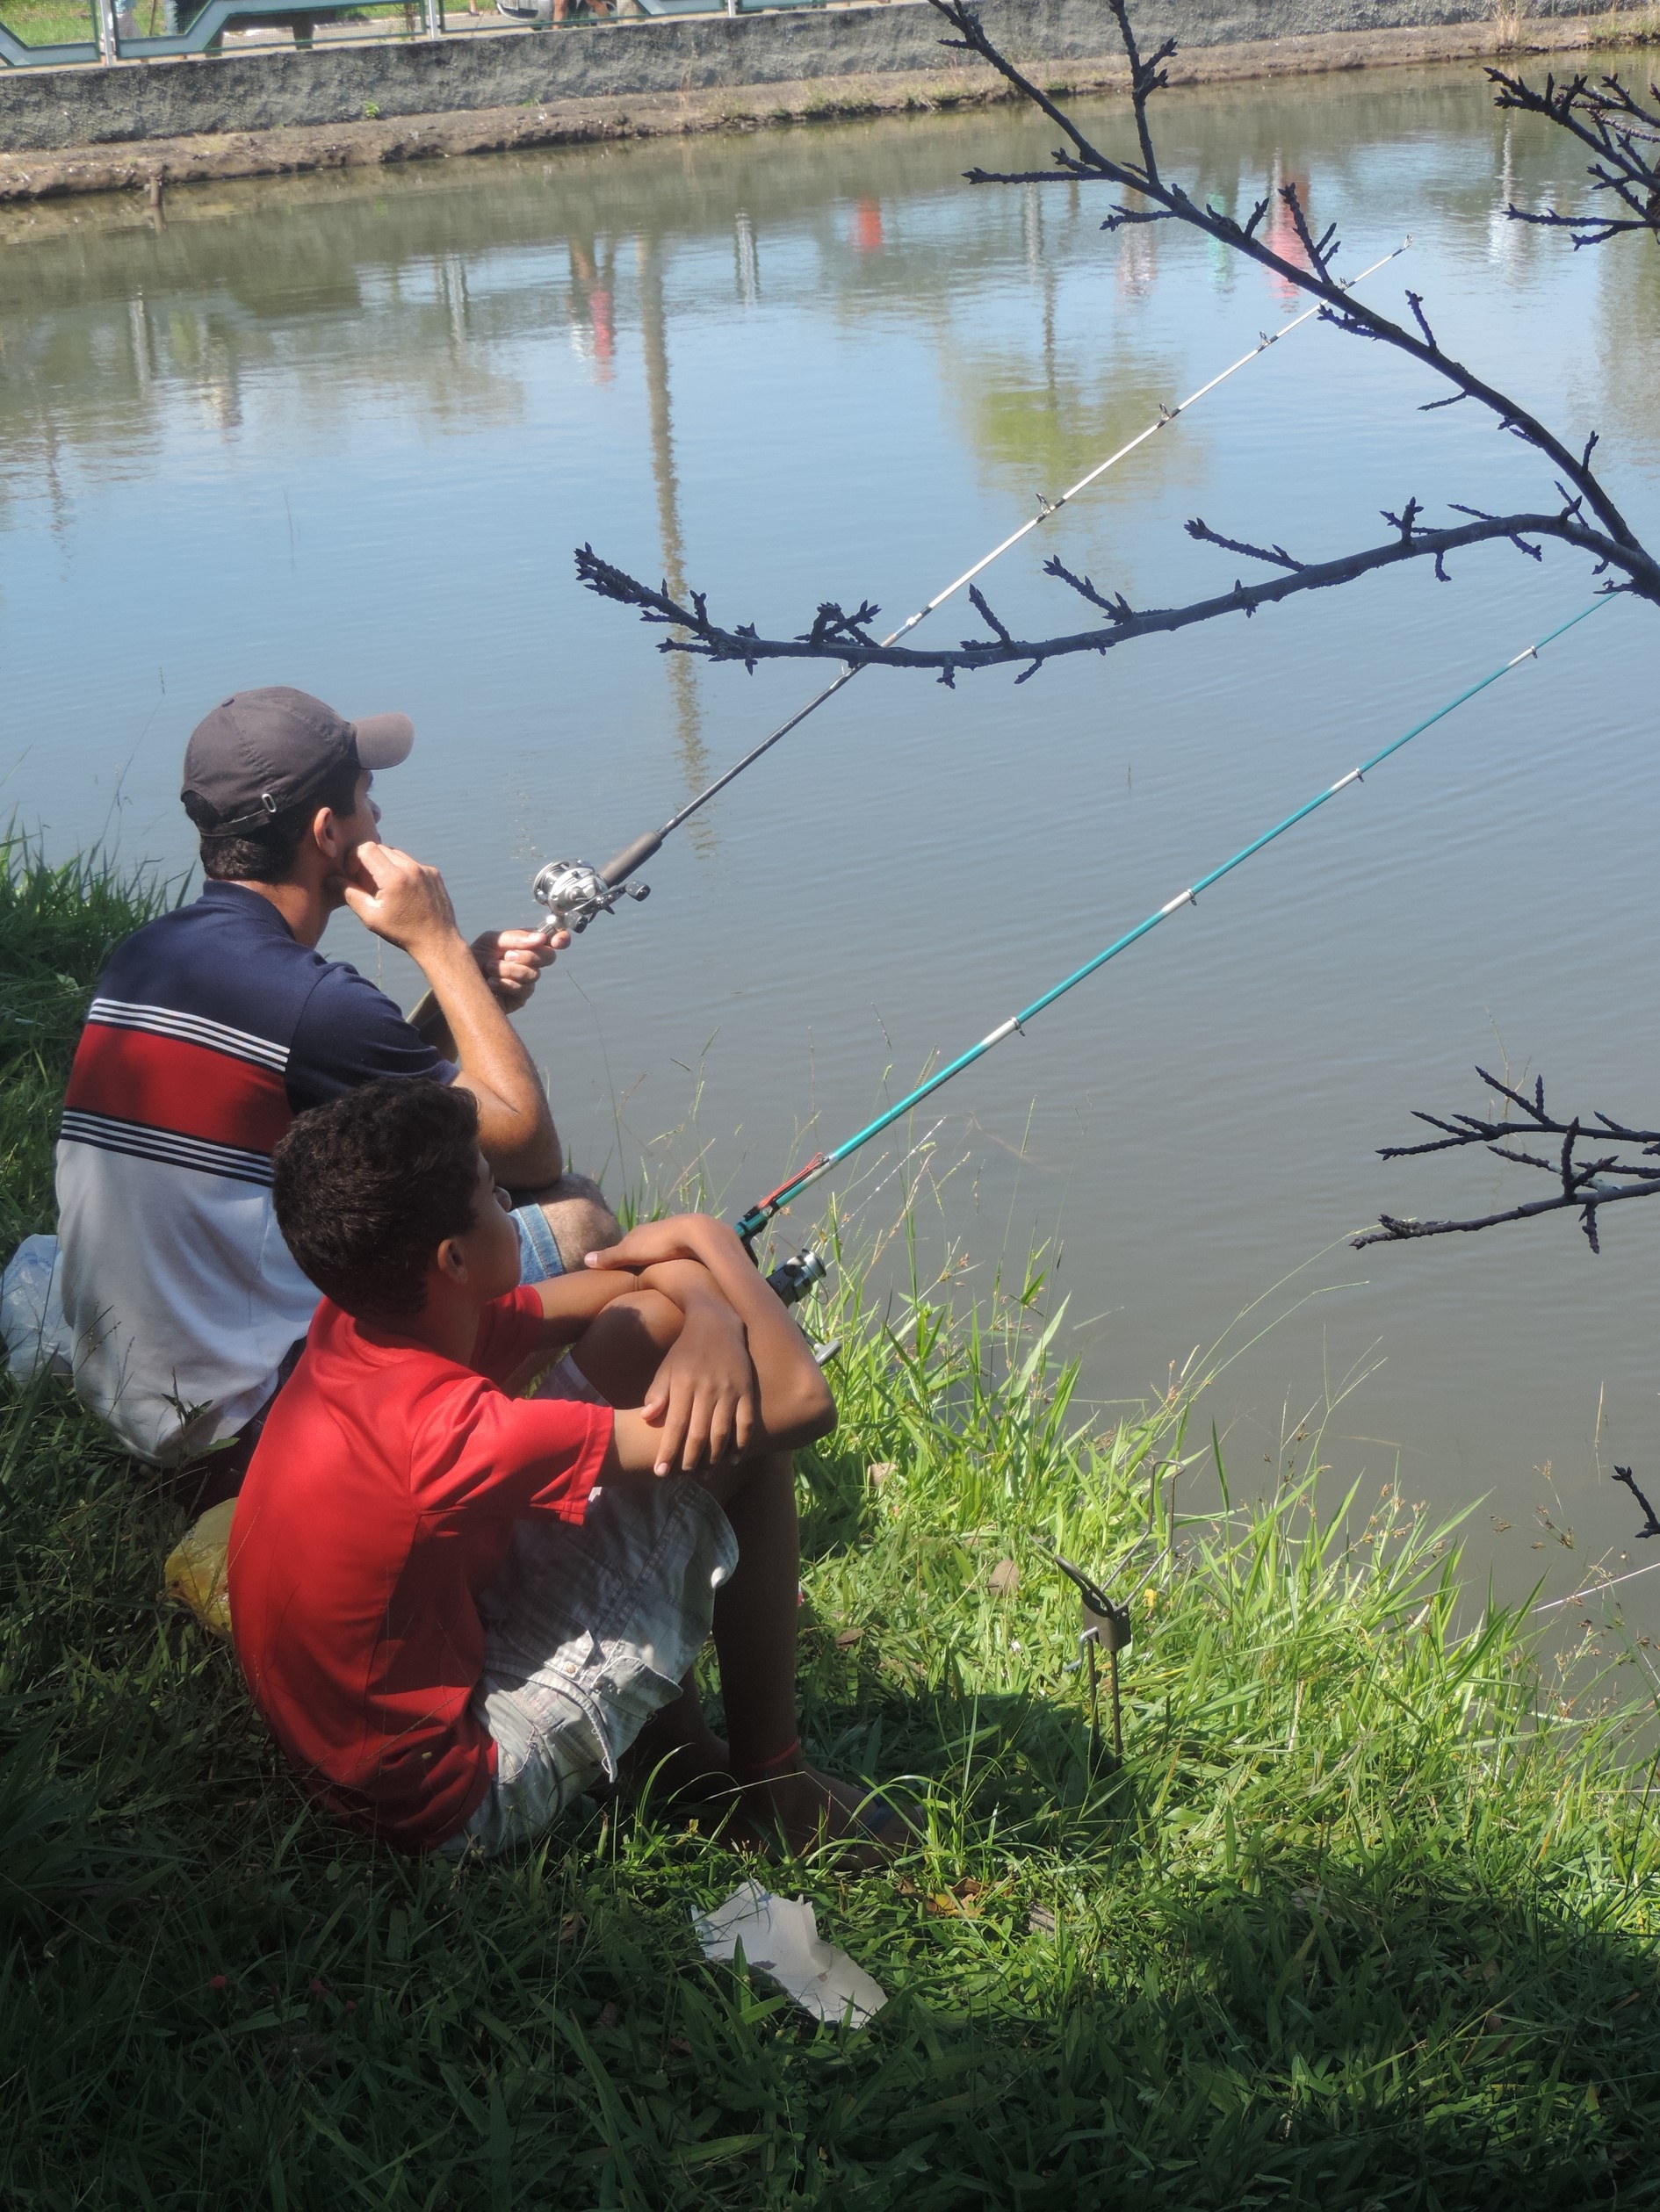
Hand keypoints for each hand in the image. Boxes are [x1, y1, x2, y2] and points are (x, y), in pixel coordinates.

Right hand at [343, 843, 461, 960]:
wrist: (437, 941)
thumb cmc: (402, 932)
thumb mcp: (371, 916)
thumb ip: (350, 894)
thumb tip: (331, 879)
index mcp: (393, 877)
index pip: (366, 849)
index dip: (354, 857)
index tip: (352, 873)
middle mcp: (411, 868)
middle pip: (381, 849)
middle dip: (368, 861)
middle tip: (366, 882)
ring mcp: (425, 869)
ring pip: (397, 854)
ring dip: (385, 865)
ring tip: (384, 888)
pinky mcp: (434, 873)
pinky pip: (412, 863)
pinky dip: (402, 871)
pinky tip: (402, 892)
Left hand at [470, 927, 567, 1011]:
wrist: (459, 982)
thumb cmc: (474, 959)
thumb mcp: (491, 941)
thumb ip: (515, 937)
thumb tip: (541, 939)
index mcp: (525, 945)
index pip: (550, 941)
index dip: (560, 939)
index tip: (559, 940)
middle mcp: (530, 962)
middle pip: (548, 957)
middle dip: (528, 955)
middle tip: (507, 956)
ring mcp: (527, 981)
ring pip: (533, 973)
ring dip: (509, 970)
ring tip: (490, 968)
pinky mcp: (521, 997)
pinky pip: (523, 989)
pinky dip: (505, 983)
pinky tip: (491, 983)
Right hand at [585, 1215, 729, 1273]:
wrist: (695, 1233)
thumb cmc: (659, 1243)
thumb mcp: (630, 1252)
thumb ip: (610, 1257)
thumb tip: (585, 1259)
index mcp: (638, 1233)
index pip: (623, 1246)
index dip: (618, 1259)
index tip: (616, 1274)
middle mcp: (653, 1232)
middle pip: (641, 1249)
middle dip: (637, 1261)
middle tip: (633, 1279)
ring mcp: (670, 1237)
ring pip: (657, 1252)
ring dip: (654, 1262)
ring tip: (652, 1279)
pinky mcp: (686, 1245)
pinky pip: (673, 1257)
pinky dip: (669, 1264)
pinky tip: (672, 1274)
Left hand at [641, 1303, 757, 1473]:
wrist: (717, 1322)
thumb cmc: (686, 1349)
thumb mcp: (667, 1367)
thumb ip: (657, 1393)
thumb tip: (647, 1417)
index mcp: (685, 1384)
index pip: (675, 1425)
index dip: (668, 1451)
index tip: (659, 1471)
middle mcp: (708, 1389)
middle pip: (699, 1433)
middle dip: (689, 1460)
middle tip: (681, 1477)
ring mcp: (730, 1390)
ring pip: (723, 1432)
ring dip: (713, 1458)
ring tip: (704, 1474)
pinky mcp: (747, 1390)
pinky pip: (746, 1422)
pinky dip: (741, 1443)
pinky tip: (733, 1459)